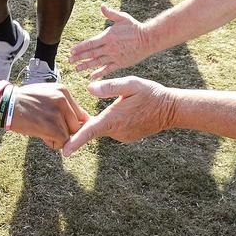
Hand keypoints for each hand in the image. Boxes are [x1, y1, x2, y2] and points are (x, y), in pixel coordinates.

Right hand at [9, 82, 89, 149]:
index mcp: (63, 91)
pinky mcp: (53, 126)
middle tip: (49, 129)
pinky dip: (52, 143)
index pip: (81, 113)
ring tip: (42, 130)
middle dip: (66, 131)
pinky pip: (62, 142)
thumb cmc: (23, 101)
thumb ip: (62, 104)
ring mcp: (58, 113)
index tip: (63, 127)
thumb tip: (80, 119)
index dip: (72, 124)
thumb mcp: (46, 94)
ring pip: (70, 134)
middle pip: (77, 125)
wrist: (5, 104)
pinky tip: (41, 135)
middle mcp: (63, 99)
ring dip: (58, 137)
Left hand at [61, 77, 175, 155]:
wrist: (171, 110)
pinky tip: (122, 111)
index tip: (65, 151)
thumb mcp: (131, 84)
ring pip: (104, 127)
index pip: (90, 131)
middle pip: (93, 128)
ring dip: (101, 119)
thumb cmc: (151, 94)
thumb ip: (110, 87)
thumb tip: (90, 88)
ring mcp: (122, 136)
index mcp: (114, 119)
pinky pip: (113, 129)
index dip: (76, 141)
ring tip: (111, 105)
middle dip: (84, 123)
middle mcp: (117, 131)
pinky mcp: (127, 137)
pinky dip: (111, 122)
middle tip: (80, 110)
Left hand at [69, 4, 151, 78]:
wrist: (148, 39)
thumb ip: (110, 13)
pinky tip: (92, 76)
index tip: (71, 51)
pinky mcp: (121, 63)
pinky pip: (108, 69)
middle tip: (69, 61)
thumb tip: (102, 6)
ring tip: (77, 69)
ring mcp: (115, 56)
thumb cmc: (134, 27)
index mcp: (108, 36)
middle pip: (91, 54)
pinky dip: (99, 73)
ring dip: (86, 66)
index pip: (90, 43)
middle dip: (79, 58)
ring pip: (97, 62)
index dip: (80, 48)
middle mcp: (109, 48)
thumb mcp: (122, 17)